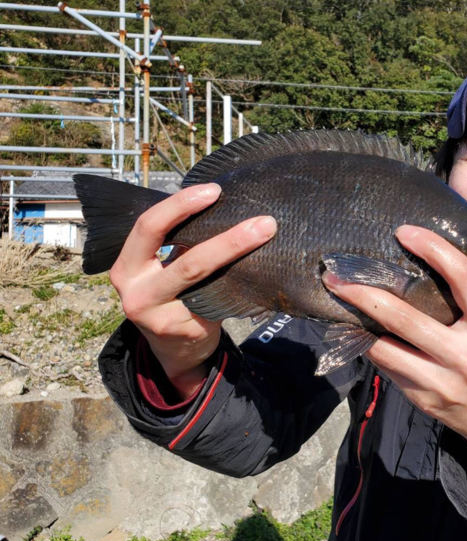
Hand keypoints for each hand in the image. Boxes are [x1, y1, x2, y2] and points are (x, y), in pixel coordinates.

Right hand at [109, 183, 275, 398]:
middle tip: (262, 220)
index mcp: (126, 267)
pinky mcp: (185, 332)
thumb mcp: (158, 270)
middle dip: (227, 238)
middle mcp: (136, 293)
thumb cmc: (169, 296)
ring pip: (204, 280)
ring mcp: (160, 317)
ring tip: (266, 234)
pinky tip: (263, 270)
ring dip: (238, 253)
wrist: (173, 349)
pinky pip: (217, 300)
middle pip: (186, 259)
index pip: (148, 227)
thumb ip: (175, 244)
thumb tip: (221, 204)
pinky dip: (241, 282)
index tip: (213, 190)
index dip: (180, 205)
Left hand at [322, 225, 466, 494]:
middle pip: (406, 318)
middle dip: (365, 294)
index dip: (434, 250)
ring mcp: (441, 382)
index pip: (465, 279)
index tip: (405, 232)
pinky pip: (387, 367)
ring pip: (385, 348)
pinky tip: (357, 329)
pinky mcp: (421, 399)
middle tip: (337, 275)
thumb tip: (423, 262)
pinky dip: (370, 345)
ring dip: (356, 322)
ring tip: (337, 299)